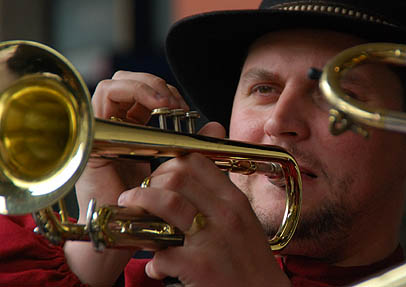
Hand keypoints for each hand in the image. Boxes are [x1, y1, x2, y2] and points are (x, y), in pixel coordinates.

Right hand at [65, 71, 189, 285]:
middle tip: (176, 104)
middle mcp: (115, 127)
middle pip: (126, 82)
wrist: (125, 229)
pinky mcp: (94, 133)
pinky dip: (132, 91)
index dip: (165, 92)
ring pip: (115, 84)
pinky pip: (104, 95)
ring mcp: (102, 130)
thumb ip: (194, 146)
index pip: (143, 93)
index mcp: (132, 130)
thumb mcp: (177, 168)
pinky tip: (156, 106)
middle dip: (154, 84)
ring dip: (145, 86)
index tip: (186, 109)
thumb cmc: (149, 203)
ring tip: (168, 103)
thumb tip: (216, 125)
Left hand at [117, 122, 290, 286]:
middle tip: (139, 194)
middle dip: (150, 182)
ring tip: (130, 207)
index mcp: (234, 200)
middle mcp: (225, 213)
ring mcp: (212, 238)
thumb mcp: (243, 221)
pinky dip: (154, 261)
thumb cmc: (252, 261)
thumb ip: (218, 202)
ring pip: (166, 202)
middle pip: (177, 177)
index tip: (160, 176)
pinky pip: (163, 254)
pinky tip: (156, 267)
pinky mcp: (200, 266)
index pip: (197, 163)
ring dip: (140, 202)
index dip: (170, 165)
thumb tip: (186, 189)